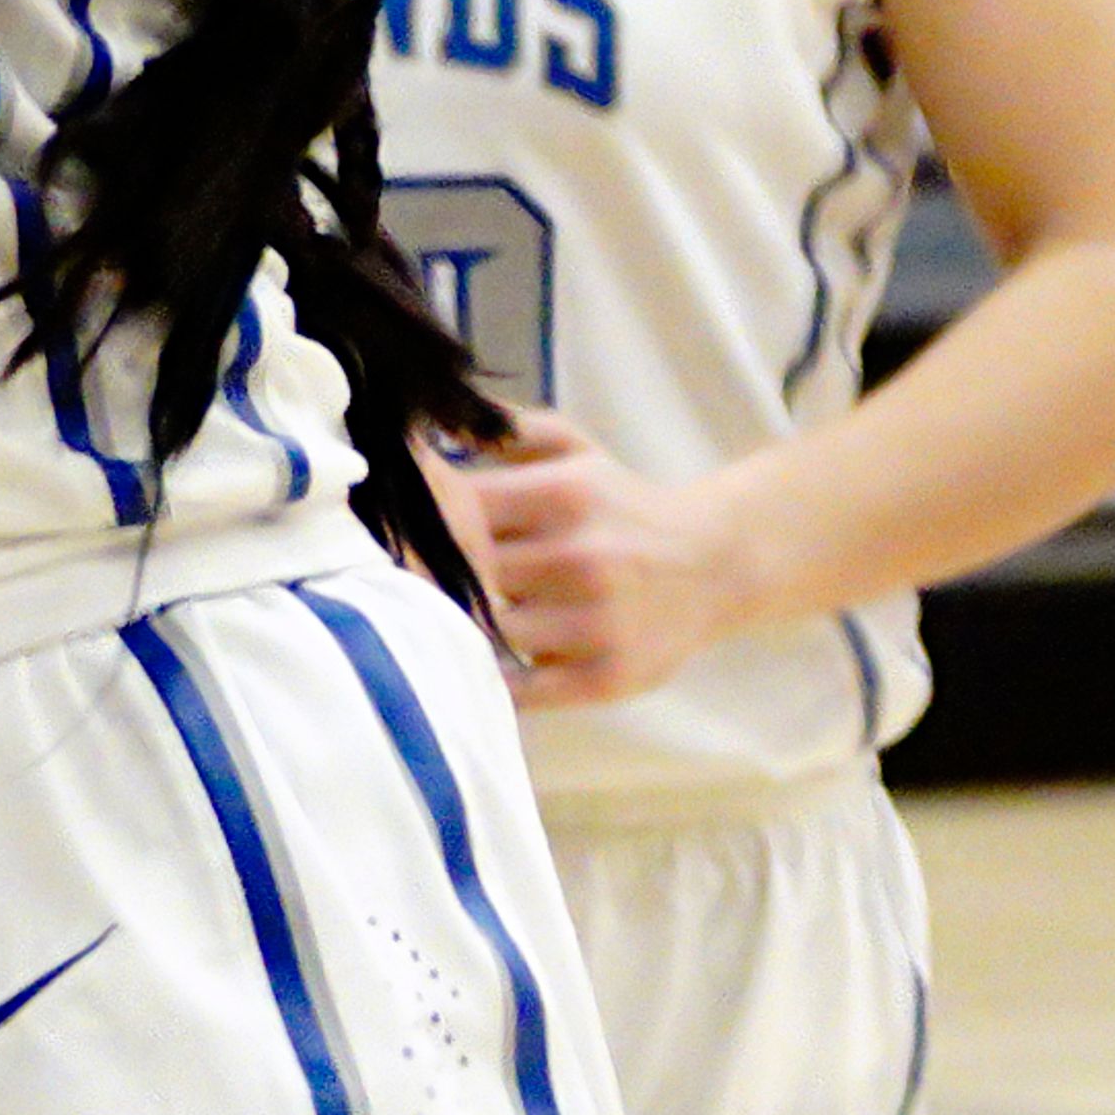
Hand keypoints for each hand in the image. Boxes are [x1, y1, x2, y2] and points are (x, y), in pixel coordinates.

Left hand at [435, 409, 767, 706]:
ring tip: (454, 609)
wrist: (714, 563)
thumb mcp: (574, 448)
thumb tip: (432, 425)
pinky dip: (494, 679)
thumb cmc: (622, 503)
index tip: (400, 522)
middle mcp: (580, 558)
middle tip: (407, 572)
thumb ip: (506, 429)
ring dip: (467, 620)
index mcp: (566, 495)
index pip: (460, 506)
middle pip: (468, 571)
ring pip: (491, 627)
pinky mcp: (606, 678)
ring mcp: (595, 623)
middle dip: (435, 571)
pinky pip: (524, 690)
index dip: (421, 517)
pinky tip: (479, 663)